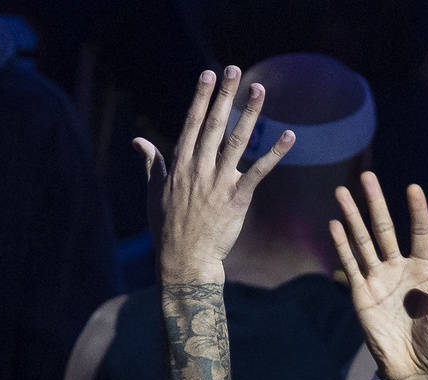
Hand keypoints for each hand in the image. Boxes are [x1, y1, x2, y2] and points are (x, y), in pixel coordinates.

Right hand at [135, 67, 293, 286]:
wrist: (184, 262)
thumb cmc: (168, 229)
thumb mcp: (154, 193)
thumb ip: (151, 163)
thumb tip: (138, 141)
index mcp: (179, 165)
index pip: (191, 123)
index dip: (201, 98)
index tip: (208, 75)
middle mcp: (198, 169)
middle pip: (214, 125)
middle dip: (224, 96)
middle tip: (234, 69)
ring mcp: (218, 183)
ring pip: (237, 141)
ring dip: (250, 114)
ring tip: (259, 90)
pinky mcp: (237, 199)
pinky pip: (259, 171)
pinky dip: (275, 153)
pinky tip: (289, 136)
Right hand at [330, 174, 427, 379]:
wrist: (413, 369)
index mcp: (424, 270)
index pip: (420, 233)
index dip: (417, 211)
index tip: (413, 188)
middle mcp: (399, 268)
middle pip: (384, 229)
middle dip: (375, 203)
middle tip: (366, 177)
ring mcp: (378, 279)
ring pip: (363, 241)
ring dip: (352, 217)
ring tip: (342, 193)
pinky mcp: (361, 294)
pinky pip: (350, 265)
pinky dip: (342, 246)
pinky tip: (334, 225)